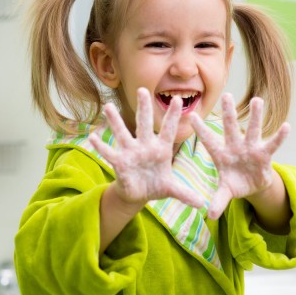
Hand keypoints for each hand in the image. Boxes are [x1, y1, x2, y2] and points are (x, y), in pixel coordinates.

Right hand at [89, 87, 203, 208]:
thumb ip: (184, 194)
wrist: (139, 194)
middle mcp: (145, 146)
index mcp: (161, 149)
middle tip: (142, 90)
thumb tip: (201, 205)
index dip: (172, 116)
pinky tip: (93, 136)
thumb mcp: (171, 189)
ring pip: (122, 134)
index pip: (168, 130)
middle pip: (144, 124)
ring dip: (115, 121)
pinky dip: (101, 146)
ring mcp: (131, 153)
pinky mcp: (119, 163)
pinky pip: (109, 153)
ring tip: (108, 107)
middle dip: (143, 108)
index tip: (177, 100)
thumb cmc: (156, 186)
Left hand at [189, 93, 289, 219]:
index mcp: (221, 155)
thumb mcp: (225, 192)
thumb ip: (218, 201)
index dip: (200, 130)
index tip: (191, 116)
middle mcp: (235, 147)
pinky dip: (279, 137)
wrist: (251, 185)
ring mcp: (250, 149)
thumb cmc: (234, 183)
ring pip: (253, 130)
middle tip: (226, 94)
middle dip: (228, 113)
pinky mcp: (265, 155)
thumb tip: (209, 216)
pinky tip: (287, 126)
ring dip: (256, 116)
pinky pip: (272, 144)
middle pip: (231, 128)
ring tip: (257, 100)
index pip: (208, 141)